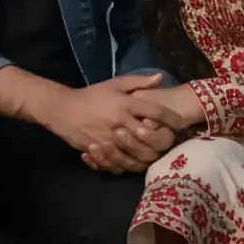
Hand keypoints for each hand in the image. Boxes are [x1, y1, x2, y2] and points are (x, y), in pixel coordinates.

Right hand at [83, 80, 204, 173]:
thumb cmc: (91, 95)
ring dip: (148, 156)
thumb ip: (138, 81)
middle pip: (150, 138)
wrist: (62, 109)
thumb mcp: (114, 84)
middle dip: (163, 141)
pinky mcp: (100, 152)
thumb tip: (161, 77)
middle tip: (170, 142)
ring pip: (136, 155)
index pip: (156, 112)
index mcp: (125, 104)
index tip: (180, 124)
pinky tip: (135, 161)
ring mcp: (109, 139)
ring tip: (154, 154)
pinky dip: (129, 165)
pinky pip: (119, 165)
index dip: (172, 119)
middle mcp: (120, 122)